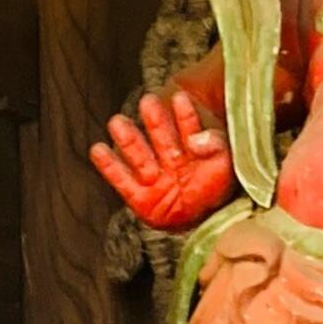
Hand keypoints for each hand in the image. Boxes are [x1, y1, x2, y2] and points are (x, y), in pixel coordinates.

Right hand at [90, 91, 234, 232]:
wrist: (208, 225)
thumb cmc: (215, 193)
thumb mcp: (224, 166)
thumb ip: (215, 147)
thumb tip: (196, 139)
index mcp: (191, 150)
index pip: (188, 129)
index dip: (184, 115)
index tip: (179, 98)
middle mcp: (170, 161)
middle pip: (160, 138)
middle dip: (153, 121)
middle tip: (147, 101)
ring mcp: (154, 179)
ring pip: (140, 156)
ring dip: (128, 139)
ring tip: (117, 122)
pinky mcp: (140, 198)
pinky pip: (123, 181)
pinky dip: (110, 166)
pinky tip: (98, 150)